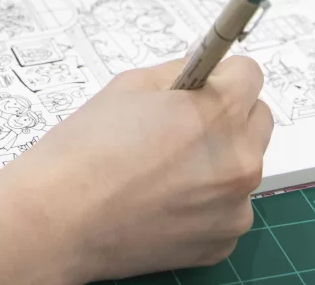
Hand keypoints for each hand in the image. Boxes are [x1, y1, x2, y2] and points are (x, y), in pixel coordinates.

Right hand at [0, 57, 273, 284]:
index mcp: (220, 114)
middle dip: (227, 116)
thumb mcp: (130, 87)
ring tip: (164, 169)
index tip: (204, 84)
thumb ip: (181, 75)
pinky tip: (163, 200)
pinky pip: (228, 209)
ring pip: (242, 167)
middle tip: (182, 125)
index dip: (222, 76)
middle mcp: (239, 162)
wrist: (57, 221)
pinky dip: (206, 203)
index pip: (250, 75)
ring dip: (218, 161)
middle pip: (257, 120)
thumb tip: (204, 72)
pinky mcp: (221, 242)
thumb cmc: (83, 154)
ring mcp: (234, 208)